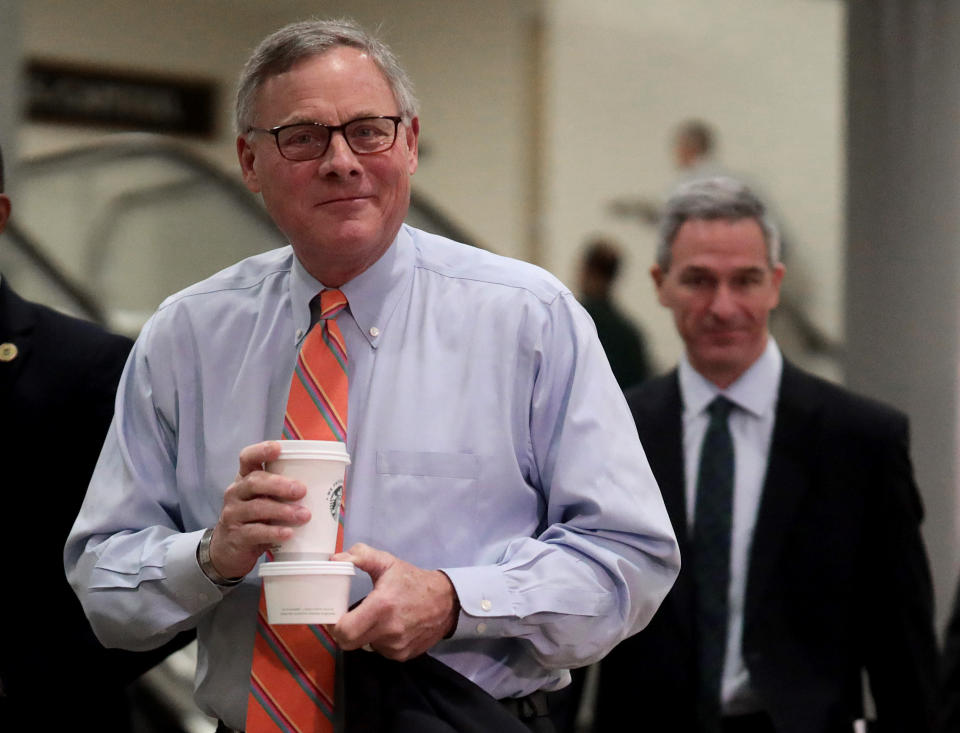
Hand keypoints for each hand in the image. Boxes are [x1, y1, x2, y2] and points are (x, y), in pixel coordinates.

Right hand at [208, 441, 310, 578]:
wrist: (230, 550)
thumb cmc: (256, 519)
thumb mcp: (266, 500)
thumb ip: (284, 491)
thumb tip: (327, 484)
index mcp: (245, 478)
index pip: (248, 458)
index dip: (261, 451)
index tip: (278, 448)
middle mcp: (236, 493)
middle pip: (255, 481)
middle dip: (280, 484)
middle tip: (302, 490)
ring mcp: (233, 515)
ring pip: (257, 507)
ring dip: (283, 511)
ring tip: (304, 515)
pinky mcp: (236, 537)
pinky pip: (255, 532)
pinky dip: (274, 532)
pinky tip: (289, 533)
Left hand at [330, 543, 459, 660]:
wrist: (447, 601)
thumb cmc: (413, 580)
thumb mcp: (387, 562)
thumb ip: (360, 556)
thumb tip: (334, 559)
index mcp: (381, 607)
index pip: (344, 631)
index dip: (333, 625)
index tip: (334, 615)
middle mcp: (388, 631)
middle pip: (349, 644)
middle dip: (345, 631)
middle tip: (349, 617)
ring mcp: (397, 646)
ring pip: (366, 646)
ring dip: (365, 634)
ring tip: (377, 617)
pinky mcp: (404, 655)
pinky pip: (381, 651)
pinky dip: (380, 640)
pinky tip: (390, 626)